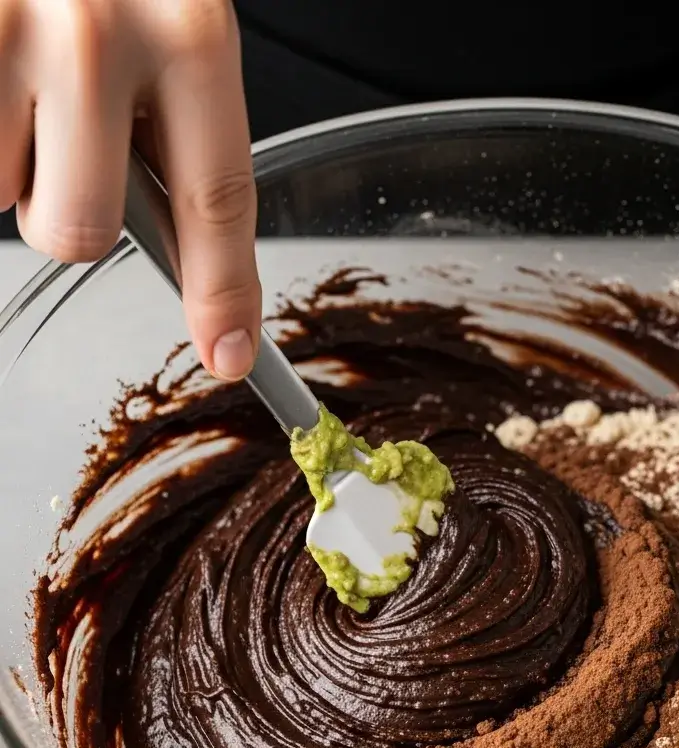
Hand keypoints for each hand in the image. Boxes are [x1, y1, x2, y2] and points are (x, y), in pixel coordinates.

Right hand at [0, 0, 259, 380]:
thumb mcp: (176, 9)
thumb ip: (176, 118)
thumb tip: (179, 243)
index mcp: (189, 32)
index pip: (217, 201)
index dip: (222, 293)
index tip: (227, 354)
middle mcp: (93, 33)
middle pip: (80, 229)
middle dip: (67, 214)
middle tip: (56, 144)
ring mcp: (0, 27)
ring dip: (6, 155)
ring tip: (15, 65)